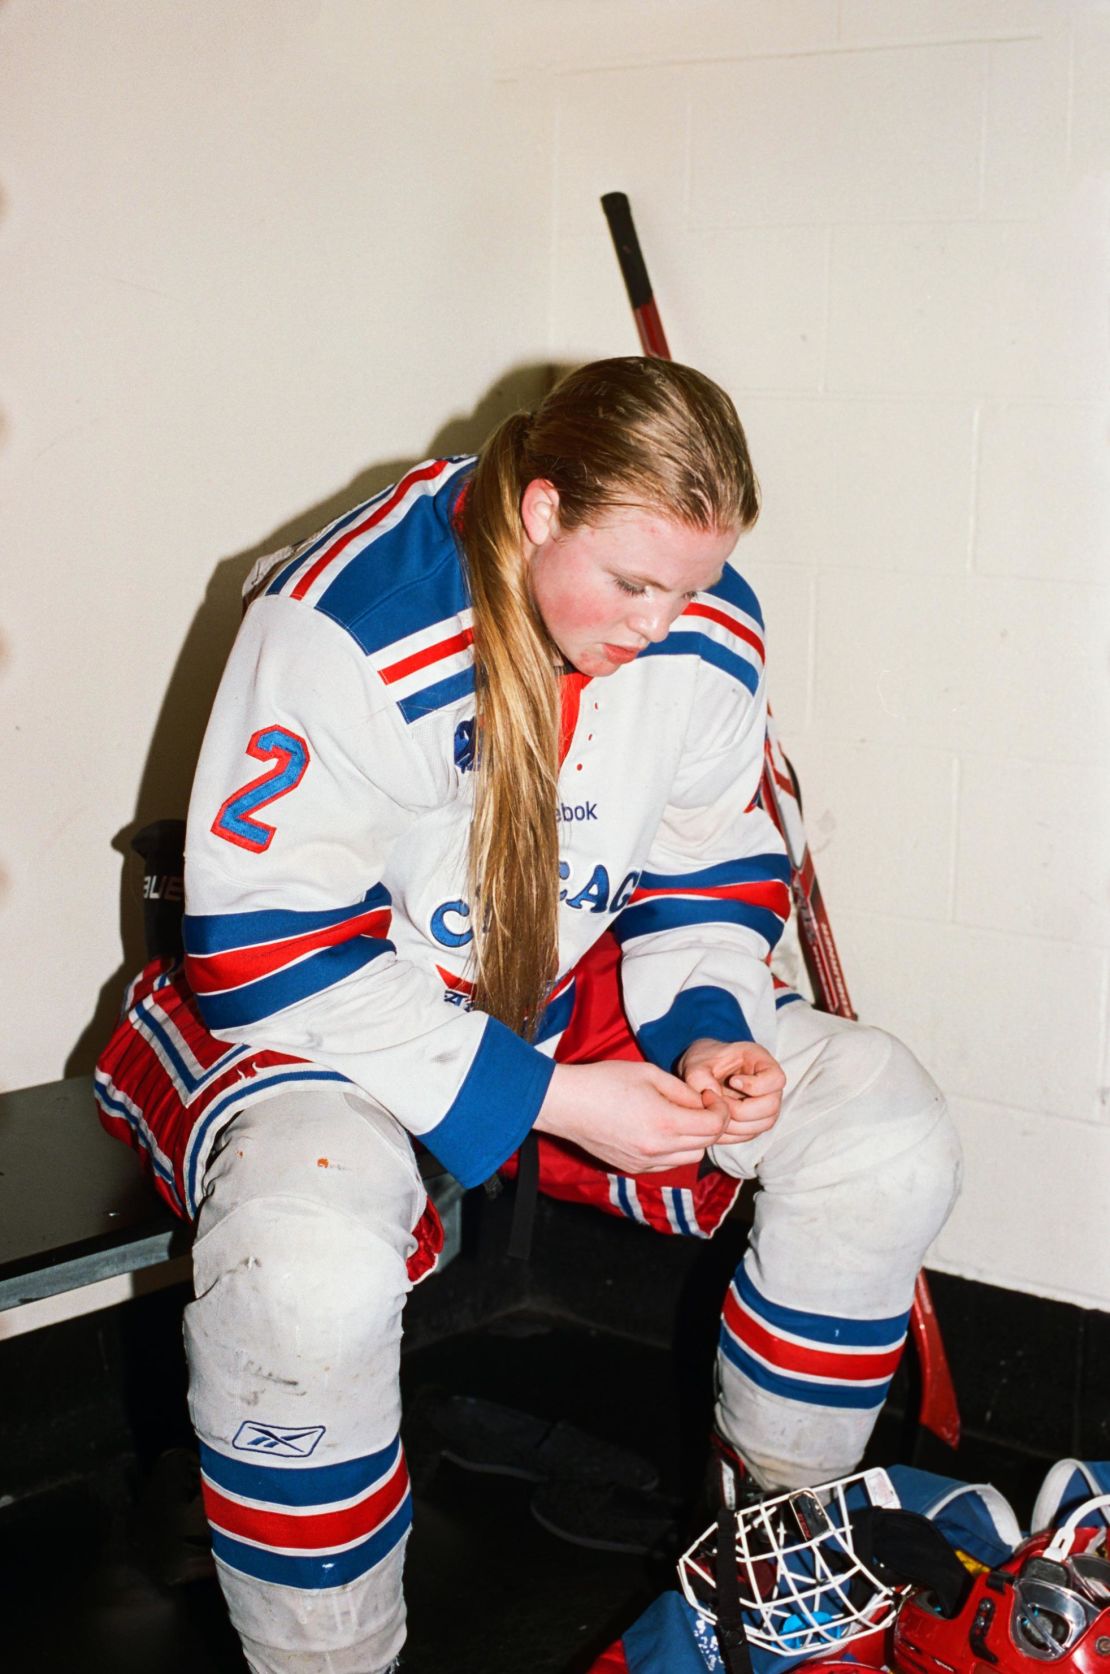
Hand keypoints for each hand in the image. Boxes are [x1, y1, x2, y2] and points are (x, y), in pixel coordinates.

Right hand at [534, 1058, 734, 1173]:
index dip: (719, 1109)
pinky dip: (674, 1149)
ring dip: (694, 1138)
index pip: (714, 1126)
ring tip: (679, 1116)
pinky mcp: (633, 1167)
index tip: (709, 1096)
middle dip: (710, 1123)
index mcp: (665, 1123)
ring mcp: (645, 1162)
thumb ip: (682, 1090)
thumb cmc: (604, 1081)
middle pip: (706, 1144)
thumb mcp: (649, 1074)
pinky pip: (668, 1163)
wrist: (566, 1104)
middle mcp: (658, 1149)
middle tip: (699, 1104)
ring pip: (690, 1157)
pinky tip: (660, 1129)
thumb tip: (702, 1103)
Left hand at [677, 1037, 784, 1143]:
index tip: (732, 1080)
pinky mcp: (755, 1123)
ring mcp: (765, 1107)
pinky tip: (713, 1124)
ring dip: (735, 1124)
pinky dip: (730, 1134)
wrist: (702, 1072)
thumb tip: (712, 1096)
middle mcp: (769, 1087)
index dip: (755, 1085)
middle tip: (719, 1102)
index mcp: (761, 1062)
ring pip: (762, 1125)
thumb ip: (699, 1076)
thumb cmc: (704, 1062)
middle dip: (741, 1110)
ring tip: (714, 1112)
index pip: (776, 1079)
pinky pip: (749, 1135)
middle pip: (771, 1107)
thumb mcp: (697, 1062)